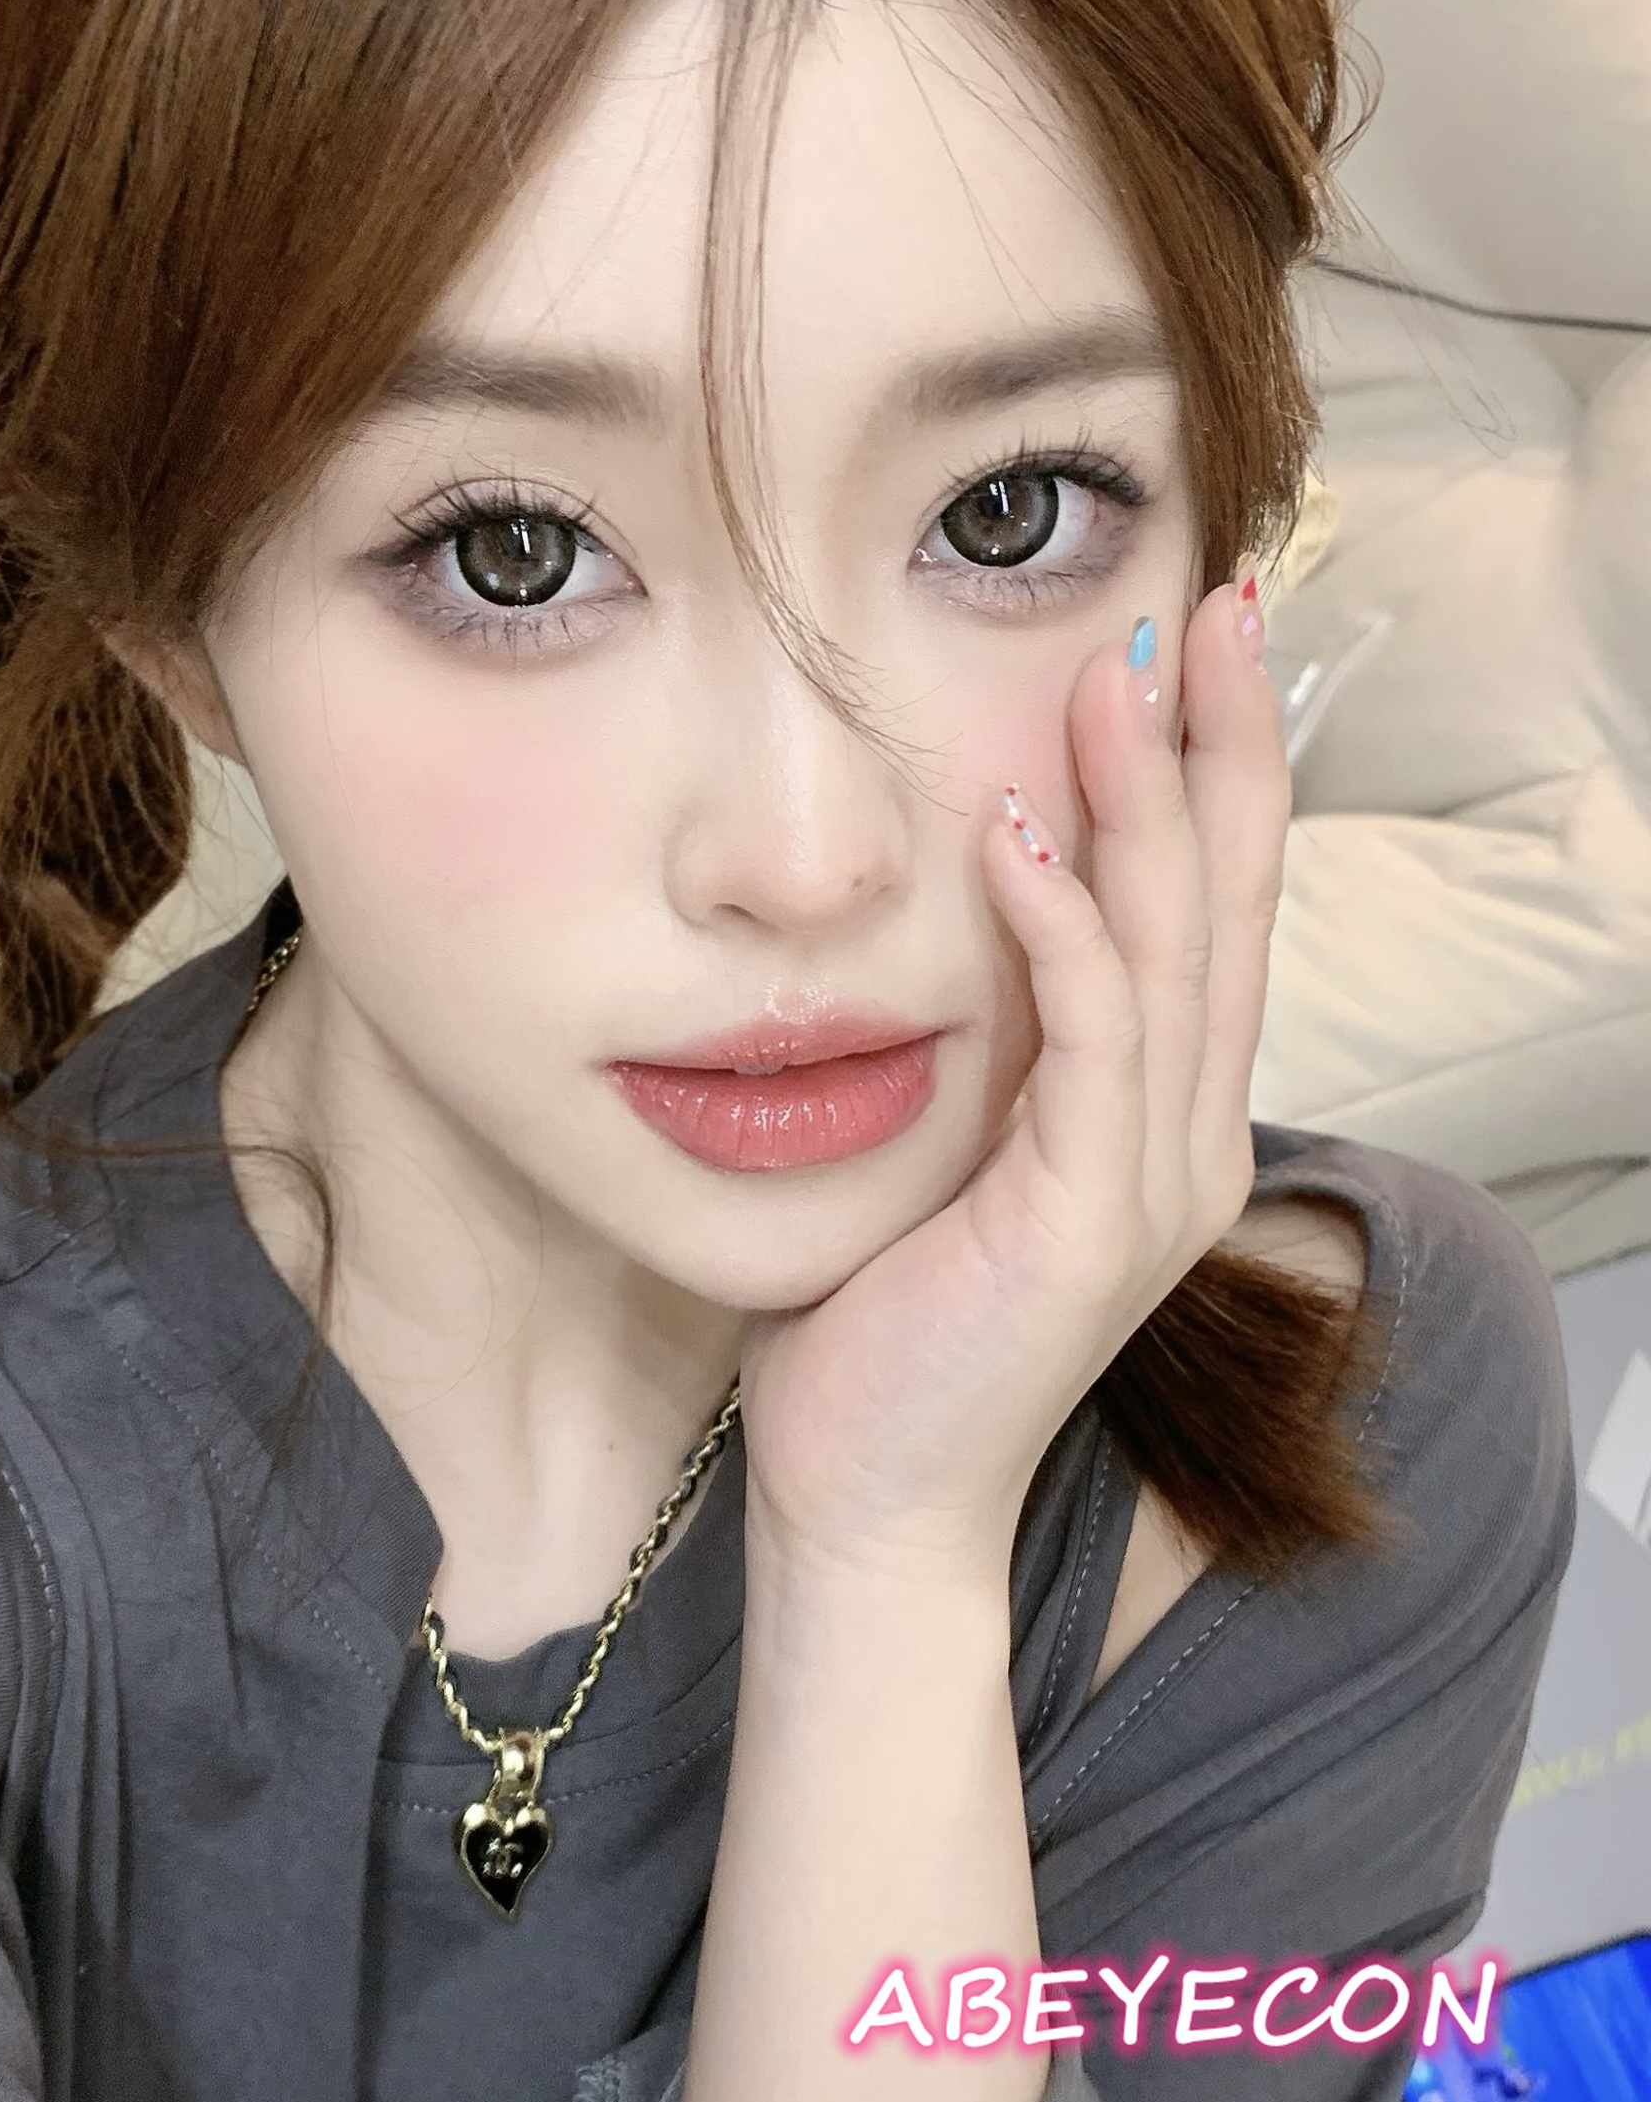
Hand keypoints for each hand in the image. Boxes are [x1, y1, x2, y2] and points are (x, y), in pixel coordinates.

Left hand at [737, 577, 1289, 1586]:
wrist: (867, 1497)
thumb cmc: (884, 1322)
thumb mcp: (947, 1148)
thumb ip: (986, 1040)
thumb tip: (950, 902)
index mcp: (1162, 1119)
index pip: (1216, 915)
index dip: (1221, 776)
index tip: (1200, 649)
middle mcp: (1187, 1138)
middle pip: (1234, 906)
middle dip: (1223, 747)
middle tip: (1214, 604)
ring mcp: (1153, 1181)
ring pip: (1177, 949)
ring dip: (1145, 801)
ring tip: (1117, 669)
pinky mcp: (1089, 1218)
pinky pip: (1092, 1037)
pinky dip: (1062, 928)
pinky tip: (1014, 836)